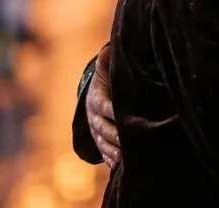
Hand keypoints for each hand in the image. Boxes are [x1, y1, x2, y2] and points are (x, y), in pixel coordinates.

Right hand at [86, 45, 120, 166]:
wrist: (98, 94)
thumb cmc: (109, 79)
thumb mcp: (107, 69)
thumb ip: (107, 62)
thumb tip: (107, 50)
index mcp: (96, 98)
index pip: (103, 105)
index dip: (112, 110)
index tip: (122, 114)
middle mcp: (94, 117)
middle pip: (102, 128)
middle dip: (113, 135)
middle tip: (124, 141)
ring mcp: (97, 131)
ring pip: (102, 143)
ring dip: (112, 151)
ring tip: (123, 158)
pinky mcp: (101, 142)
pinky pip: (104, 152)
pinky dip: (110, 159)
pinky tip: (119, 167)